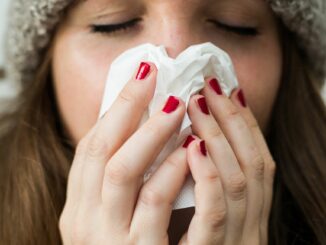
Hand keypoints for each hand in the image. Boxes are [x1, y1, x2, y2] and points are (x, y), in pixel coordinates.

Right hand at [59, 62, 191, 243]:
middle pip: (101, 151)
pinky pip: (154, 203)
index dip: (114, 110)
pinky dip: (171, 170)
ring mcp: (110, 238)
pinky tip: (189, 148)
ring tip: (176, 103)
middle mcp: (85, 221)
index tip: (139, 78)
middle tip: (154, 77)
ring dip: (151, 133)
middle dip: (127, 109)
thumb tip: (142, 125)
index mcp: (79, 207)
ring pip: (123, 171)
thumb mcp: (115, 214)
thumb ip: (124, 178)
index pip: (90, 148)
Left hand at [180, 78, 275, 244]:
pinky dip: (209, 177)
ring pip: (239, 182)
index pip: (257, 160)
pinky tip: (194, 147)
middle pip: (252, 164)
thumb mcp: (205, 217)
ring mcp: (234, 242)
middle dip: (231, 121)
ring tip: (196, 103)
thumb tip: (193, 140)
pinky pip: (216, 215)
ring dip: (220, 137)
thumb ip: (204, 186)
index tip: (225, 90)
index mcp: (249, 216)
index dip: (244, 123)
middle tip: (207, 87)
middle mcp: (251, 227)